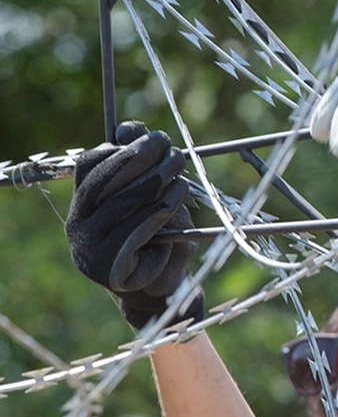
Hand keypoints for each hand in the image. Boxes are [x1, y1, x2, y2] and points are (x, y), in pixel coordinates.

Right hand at [65, 122, 203, 329]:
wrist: (161, 288)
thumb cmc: (158, 236)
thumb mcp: (152, 198)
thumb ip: (139, 166)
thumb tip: (131, 128)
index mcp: (83, 203)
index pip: (89, 166)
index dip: (117, 147)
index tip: (147, 136)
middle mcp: (79, 224)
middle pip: (105, 181)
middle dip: (140, 160)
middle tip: (170, 147)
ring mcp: (90, 247)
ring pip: (122, 204)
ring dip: (154, 182)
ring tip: (179, 170)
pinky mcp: (110, 267)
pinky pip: (135, 232)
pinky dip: (159, 213)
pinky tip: (177, 198)